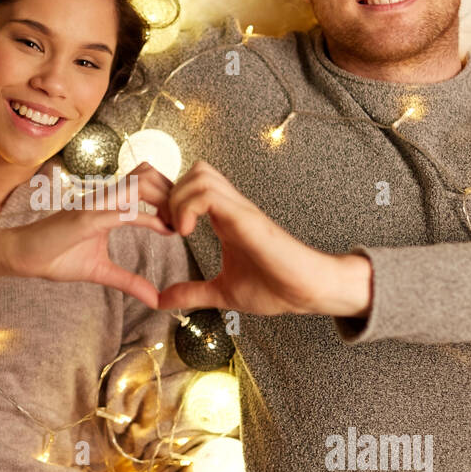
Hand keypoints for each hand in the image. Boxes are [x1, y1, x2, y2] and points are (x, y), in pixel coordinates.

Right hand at [1, 162, 176, 309]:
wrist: (21, 256)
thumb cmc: (55, 257)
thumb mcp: (100, 272)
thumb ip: (128, 281)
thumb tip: (154, 299)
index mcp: (108, 204)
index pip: (146, 182)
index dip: (169, 195)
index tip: (183, 219)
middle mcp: (104, 198)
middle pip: (150, 174)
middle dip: (174, 193)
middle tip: (187, 219)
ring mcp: (96, 205)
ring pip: (141, 184)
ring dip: (166, 200)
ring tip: (178, 224)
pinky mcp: (87, 217)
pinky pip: (124, 210)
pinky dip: (149, 218)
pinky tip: (165, 230)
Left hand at [155, 160, 372, 317]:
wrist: (309, 291)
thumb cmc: (275, 288)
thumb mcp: (222, 293)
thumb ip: (192, 293)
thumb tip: (161, 301)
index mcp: (224, 219)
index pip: (192, 186)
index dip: (169, 200)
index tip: (162, 229)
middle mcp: (231, 208)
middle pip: (194, 171)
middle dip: (170, 193)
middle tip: (166, 226)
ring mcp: (239, 210)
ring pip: (200, 174)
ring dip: (178, 198)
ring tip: (177, 230)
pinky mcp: (246, 218)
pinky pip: (209, 195)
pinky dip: (188, 207)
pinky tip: (185, 233)